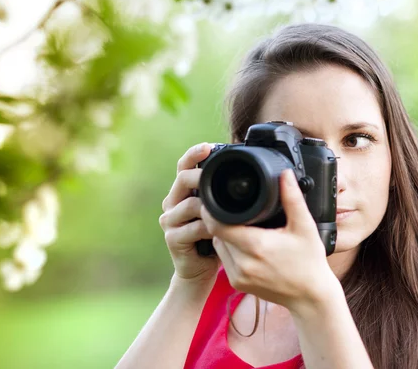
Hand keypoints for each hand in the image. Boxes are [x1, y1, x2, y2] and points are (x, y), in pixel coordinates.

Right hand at [159, 142, 218, 286]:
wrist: (199, 272)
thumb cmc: (213, 239)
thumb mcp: (218, 213)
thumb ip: (221, 196)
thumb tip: (248, 175)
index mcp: (182, 192)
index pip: (184, 166)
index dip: (194, 154)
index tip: (208, 147)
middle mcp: (172, 202)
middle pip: (183, 179)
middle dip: (200, 175)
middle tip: (215, 175)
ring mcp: (169, 221)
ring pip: (189, 204)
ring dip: (209, 206)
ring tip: (225, 210)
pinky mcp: (172, 239)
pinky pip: (192, 228)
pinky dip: (208, 227)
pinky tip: (219, 230)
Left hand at [200, 169, 336, 311]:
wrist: (311, 297)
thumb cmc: (310, 262)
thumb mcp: (304, 226)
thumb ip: (292, 198)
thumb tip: (285, 174)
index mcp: (256, 246)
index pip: (218, 225)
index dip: (213, 210)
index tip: (215, 199)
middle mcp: (243, 263)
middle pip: (216, 233)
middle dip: (219, 220)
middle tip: (227, 208)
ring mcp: (238, 276)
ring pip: (218, 246)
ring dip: (223, 235)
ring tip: (237, 224)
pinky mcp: (237, 284)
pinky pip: (224, 260)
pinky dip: (228, 249)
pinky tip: (242, 242)